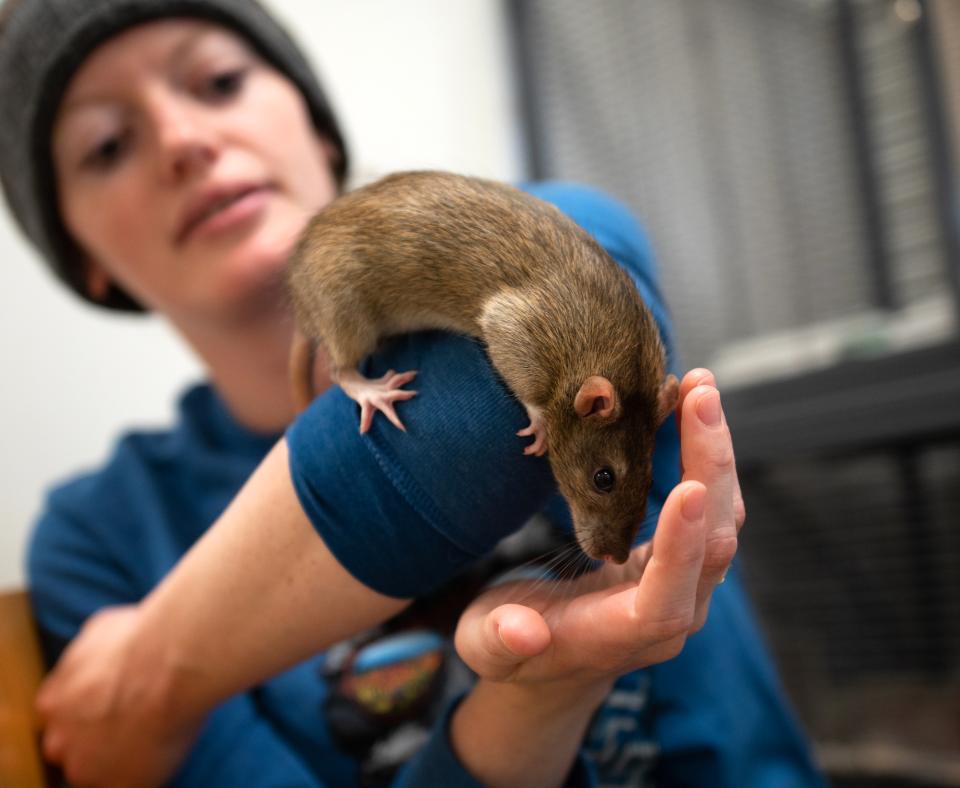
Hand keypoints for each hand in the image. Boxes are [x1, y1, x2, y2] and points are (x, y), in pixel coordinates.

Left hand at [36, 605, 202, 787]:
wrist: (171, 661)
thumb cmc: (142, 638)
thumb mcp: (101, 629)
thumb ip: (88, 656)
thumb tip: (98, 653)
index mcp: (52, 702)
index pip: (61, 717)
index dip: (87, 711)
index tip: (111, 703)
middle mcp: (60, 738)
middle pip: (70, 749)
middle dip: (94, 738)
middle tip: (131, 720)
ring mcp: (88, 766)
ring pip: (96, 772)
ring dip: (118, 759)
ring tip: (152, 733)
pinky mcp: (121, 784)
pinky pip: (130, 784)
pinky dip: (145, 770)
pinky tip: (165, 743)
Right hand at [455, 368, 744, 688]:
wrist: (551, 658)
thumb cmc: (512, 648)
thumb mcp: (486, 646)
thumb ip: (500, 640)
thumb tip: (520, 631)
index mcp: (619, 636)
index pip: (666, 599)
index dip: (681, 547)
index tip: (690, 489)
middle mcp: (669, 614)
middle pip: (714, 547)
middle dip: (712, 468)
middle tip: (699, 396)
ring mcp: (685, 585)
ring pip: (723, 519)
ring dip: (714, 451)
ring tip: (700, 387)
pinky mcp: (682, 556)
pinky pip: (709, 507)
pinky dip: (704, 456)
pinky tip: (689, 409)